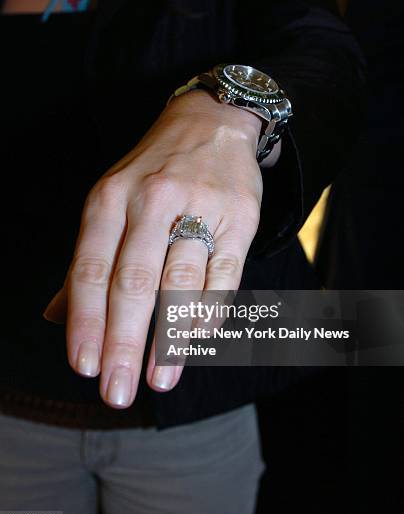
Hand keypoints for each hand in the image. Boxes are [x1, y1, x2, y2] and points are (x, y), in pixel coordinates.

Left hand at [43, 89, 269, 407]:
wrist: (212, 122)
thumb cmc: (153, 171)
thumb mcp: (109, 200)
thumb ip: (85, 260)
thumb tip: (55, 317)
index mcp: (109, 198)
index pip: (90, 269)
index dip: (86, 322)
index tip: (84, 367)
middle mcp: (150, 201)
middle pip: (132, 283)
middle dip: (124, 343)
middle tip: (117, 391)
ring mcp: (197, 207)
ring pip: (179, 282)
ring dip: (168, 338)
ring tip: (159, 381)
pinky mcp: (238, 217)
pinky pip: (223, 273)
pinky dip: (209, 312)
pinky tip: (197, 343)